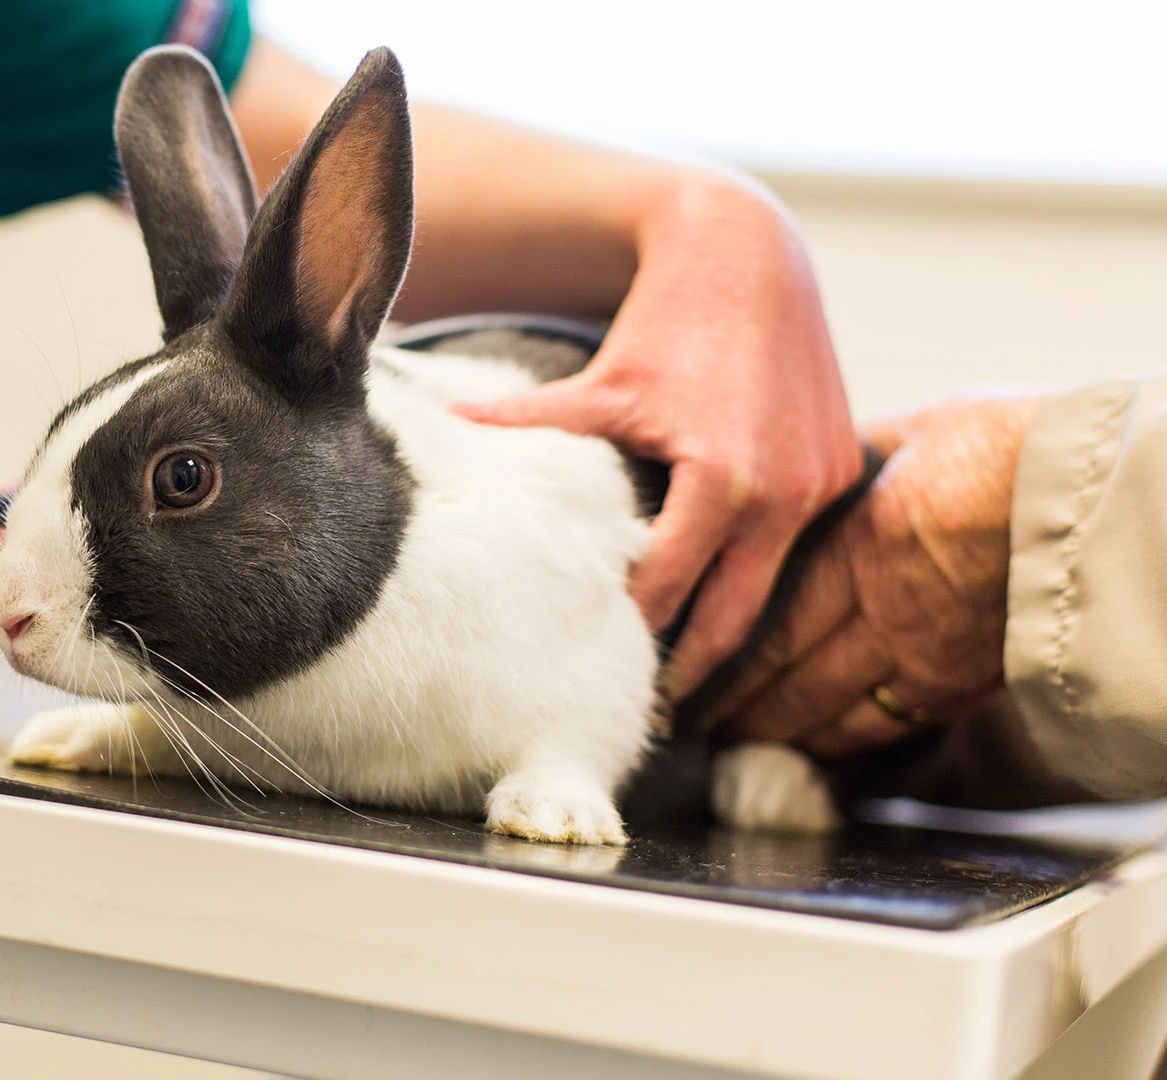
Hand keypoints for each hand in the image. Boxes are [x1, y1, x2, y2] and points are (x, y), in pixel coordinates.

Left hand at [454, 174, 860, 697]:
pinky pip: (799, 544)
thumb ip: (529, 423)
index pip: (669, 589)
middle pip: (732, 617)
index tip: (599, 675)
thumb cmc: (666, 320)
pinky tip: (727, 602)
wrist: (748, 254)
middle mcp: (784, 494)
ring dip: (730, 629)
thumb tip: (445, 433)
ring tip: (687, 680)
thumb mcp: (599, 382)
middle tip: (648, 714)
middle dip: (692, 670)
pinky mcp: (843, 469)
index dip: (630, 633)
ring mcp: (822, 485)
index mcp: (722, 481)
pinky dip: (762, 572)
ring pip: (771, 589)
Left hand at [707, 396, 1041, 756]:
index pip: (767, 620)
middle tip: (696, 718)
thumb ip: (857, 455)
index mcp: (857, 548)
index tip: (683, 669)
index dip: (718, 656)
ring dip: (783, 731)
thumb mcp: (914, 431)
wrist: (1097, 496)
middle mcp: (884, 612)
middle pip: (789, 676)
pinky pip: (894, 723)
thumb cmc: (1011, 446)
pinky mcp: (971, 680)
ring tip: (743, 738)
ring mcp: (930, 654)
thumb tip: (816, 456)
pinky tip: (822, 743)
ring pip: (836, 712)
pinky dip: (847, 739)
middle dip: (737, 704)